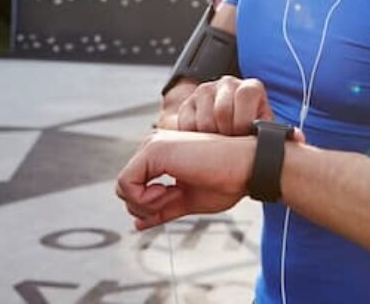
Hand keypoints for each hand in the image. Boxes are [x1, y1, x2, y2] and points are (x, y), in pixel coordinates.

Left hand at [115, 129, 255, 229]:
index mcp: (161, 154)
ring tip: (174, 194)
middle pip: (125, 187)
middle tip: (175, 199)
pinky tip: (169, 191)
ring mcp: (152, 145)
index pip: (134, 186)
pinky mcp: (153, 151)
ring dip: (147, 203)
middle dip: (145, 206)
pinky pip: (126, 184)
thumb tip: (137, 224)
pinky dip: (145, 199)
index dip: (149, 205)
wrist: (247, 167)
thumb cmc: (226, 180)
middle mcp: (154, 145)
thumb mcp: (188, 200)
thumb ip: (162, 209)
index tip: (175, 201)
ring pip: (123, 187)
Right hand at [176, 76, 272, 134]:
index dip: (243, 122)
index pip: (244, 96)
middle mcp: (227, 84)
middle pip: (222, 111)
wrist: (233, 130)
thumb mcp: (264, 128)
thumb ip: (268, 131)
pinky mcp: (187, 104)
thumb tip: (279, 139)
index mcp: (250, 87)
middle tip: (231, 144)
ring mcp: (205, 91)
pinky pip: (187, 124)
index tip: (243, 136)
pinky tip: (205, 139)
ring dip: (211, 138)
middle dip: (227, 134)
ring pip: (203, 120)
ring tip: (220, 142)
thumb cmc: (251, 131)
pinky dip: (195, 137)